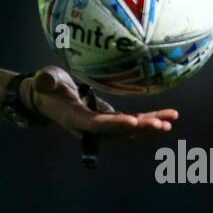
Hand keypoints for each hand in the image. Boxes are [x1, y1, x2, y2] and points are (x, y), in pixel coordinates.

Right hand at [24, 65, 178, 139]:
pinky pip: (133, 123)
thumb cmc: (46, 86)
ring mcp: (103, 127)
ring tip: (170, 120)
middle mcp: (91, 128)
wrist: (48, 98)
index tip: (133, 122)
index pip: (96, 124)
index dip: (114, 125)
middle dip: (140, 129)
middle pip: (118, 132)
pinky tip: (168, 116)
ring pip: (129, 130)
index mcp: (75, 119)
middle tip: (161, 124)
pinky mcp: (111, 121)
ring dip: (150, 126)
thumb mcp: (44, 80)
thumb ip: (44, 81)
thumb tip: (42, 80)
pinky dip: (150, 120)